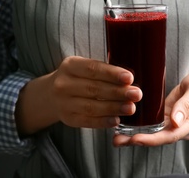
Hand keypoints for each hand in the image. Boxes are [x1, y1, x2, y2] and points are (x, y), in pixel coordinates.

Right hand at [15, 56, 142, 134]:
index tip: (130, 78)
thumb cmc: (77, 77)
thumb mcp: (83, 66)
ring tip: (131, 108)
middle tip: (136, 94)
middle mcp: (63, 84)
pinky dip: (103, 121)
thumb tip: (130, 79)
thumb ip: (103, 70)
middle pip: (94, 88)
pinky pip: (87, 121)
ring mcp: (63, 103)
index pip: (92, 69)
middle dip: (118, 92)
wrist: (51, 94)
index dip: (112, 74)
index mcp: (70, 65)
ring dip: (113, 108)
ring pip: (91, 106)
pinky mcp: (68, 119)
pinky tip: (116, 120)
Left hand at [113, 69, 188, 146]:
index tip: (136, 139)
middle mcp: (181, 127)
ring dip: (134, 136)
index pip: (171, 135)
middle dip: (137, 141)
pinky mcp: (167, 117)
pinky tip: (124, 125)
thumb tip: (175, 122)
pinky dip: (138, 127)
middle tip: (117, 140)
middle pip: (159, 138)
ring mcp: (173, 123)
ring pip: (153, 133)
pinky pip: (152, 125)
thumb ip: (187, 104)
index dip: (152, 139)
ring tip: (116, 137)